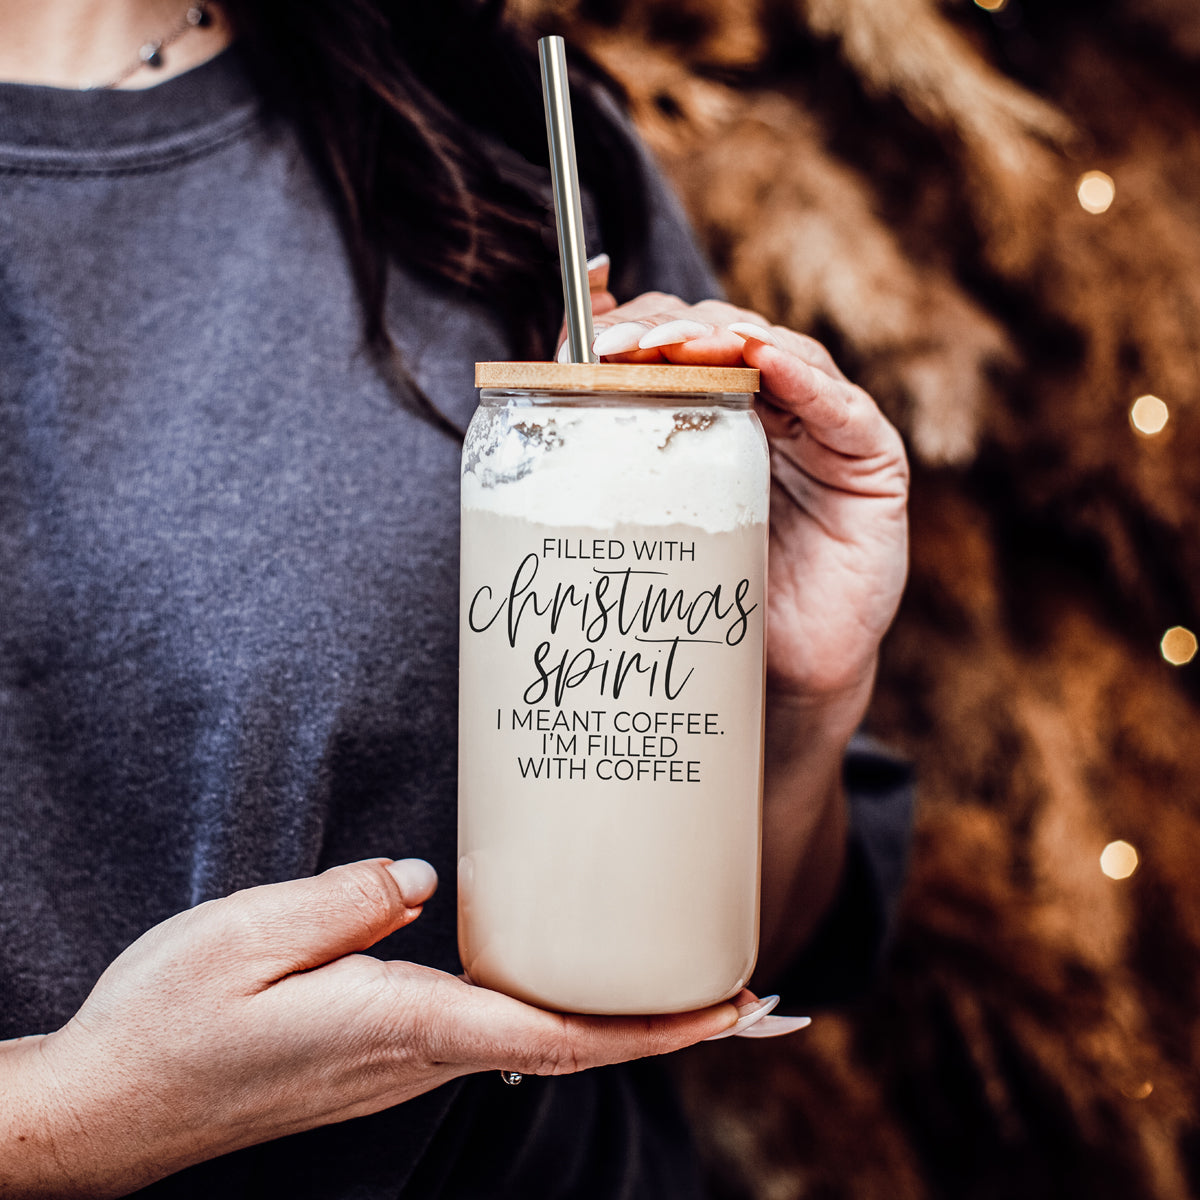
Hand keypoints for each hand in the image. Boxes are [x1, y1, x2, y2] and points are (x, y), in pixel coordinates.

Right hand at [0, 858, 745, 1197]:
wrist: (113, 1111)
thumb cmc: (170, 1023)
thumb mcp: (246, 937)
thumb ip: (348, 902)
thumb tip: (432, 879)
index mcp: (405, 1025)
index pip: (563, 1033)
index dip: (660, 1025)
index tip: (739, 1008)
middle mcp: (421, 1055)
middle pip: (575, 1044)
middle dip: (670, 1025)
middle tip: (752, 992)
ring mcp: (403, 1063)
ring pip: (543, 1041)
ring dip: (622, 1017)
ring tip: (683, 974)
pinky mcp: (380, 1053)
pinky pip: (496, 1029)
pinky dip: (561, 1011)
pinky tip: (568, 975)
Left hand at [575, 292, 908, 719]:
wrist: (784, 675)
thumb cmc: (712, 595)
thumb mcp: (651, 520)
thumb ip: (614, 460)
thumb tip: (538, 403)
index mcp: (716, 413)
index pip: (672, 342)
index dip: (631, 322)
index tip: (583, 325)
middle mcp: (771, 407)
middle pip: (718, 335)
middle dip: (665, 330)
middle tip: (617, 349)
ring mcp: (824, 428)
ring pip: (778, 353)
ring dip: (723, 339)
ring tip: (673, 345)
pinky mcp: (872, 461)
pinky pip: (842, 410)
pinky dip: (806, 381)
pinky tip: (766, 362)